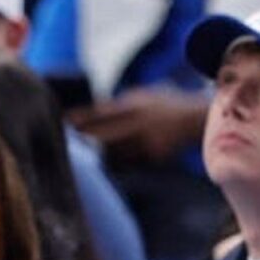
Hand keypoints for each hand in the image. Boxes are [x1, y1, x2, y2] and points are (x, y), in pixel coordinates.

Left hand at [69, 86, 208, 164]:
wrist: (196, 118)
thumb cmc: (164, 103)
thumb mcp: (143, 95)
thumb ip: (122, 104)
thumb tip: (95, 112)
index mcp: (134, 104)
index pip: (100, 113)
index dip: (80, 118)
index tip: (64, 121)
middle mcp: (139, 123)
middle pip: (104, 135)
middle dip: (85, 139)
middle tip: (67, 142)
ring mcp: (147, 141)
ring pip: (115, 152)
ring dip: (98, 154)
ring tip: (82, 155)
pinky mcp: (155, 156)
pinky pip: (130, 162)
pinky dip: (117, 163)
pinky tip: (106, 164)